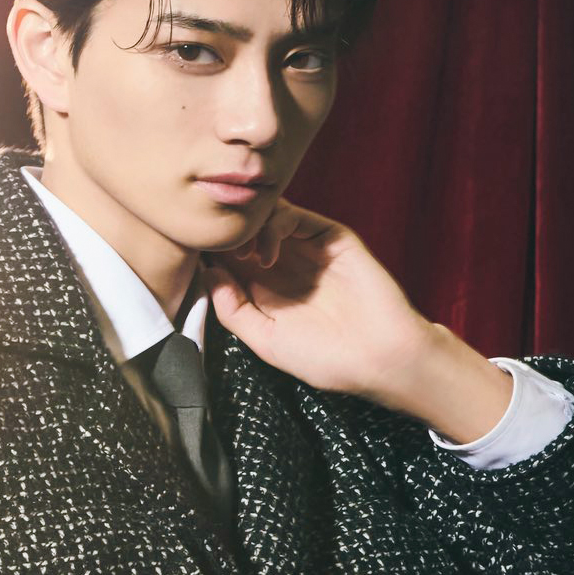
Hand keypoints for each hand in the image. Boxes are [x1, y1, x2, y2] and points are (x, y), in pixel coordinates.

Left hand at [199, 199, 433, 400]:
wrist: (381, 358)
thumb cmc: (326, 358)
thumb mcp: (264, 340)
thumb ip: (232, 309)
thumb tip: (207, 272)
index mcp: (264, 289)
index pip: (226, 258)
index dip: (207, 254)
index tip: (193, 263)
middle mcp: (283, 265)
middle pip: (242, 232)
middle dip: (223, 237)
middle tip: (215, 254)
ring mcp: (306, 249)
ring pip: (264, 219)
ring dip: (244, 231)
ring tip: (241, 258)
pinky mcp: (329, 237)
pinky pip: (292, 216)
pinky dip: (270, 227)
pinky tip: (264, 257)